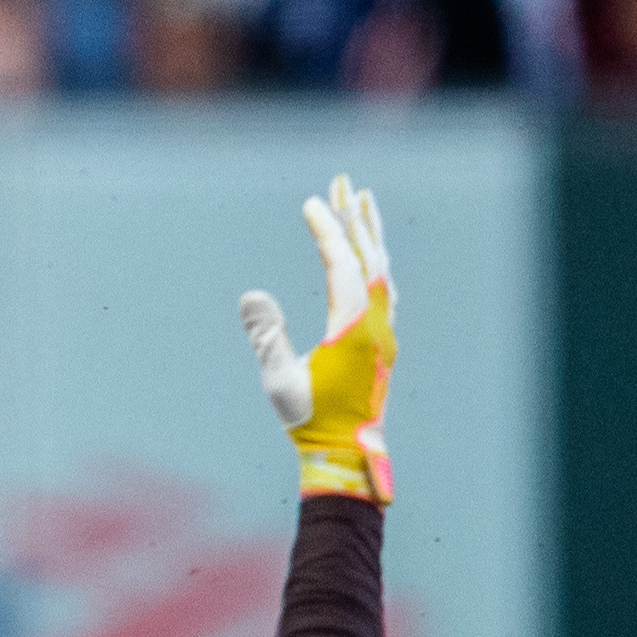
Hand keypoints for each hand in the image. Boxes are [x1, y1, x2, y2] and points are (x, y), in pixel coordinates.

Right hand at [240, 173, 395, 502]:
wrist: (346, 453)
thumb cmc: (310, 420)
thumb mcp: (281, 381)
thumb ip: (268, 336)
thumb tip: (252, 296)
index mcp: (353, 329)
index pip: (344, 267)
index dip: (328, 232)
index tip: (312, 204)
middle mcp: (377, 325)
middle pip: (370, 259)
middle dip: (355, 219)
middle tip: (343, 182)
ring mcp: (383, 333)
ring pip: (382, 271)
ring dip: (369, 236)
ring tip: (361, 204)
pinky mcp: (381, 342)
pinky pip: (383, 289)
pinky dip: (374, 261)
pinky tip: (369, 256)